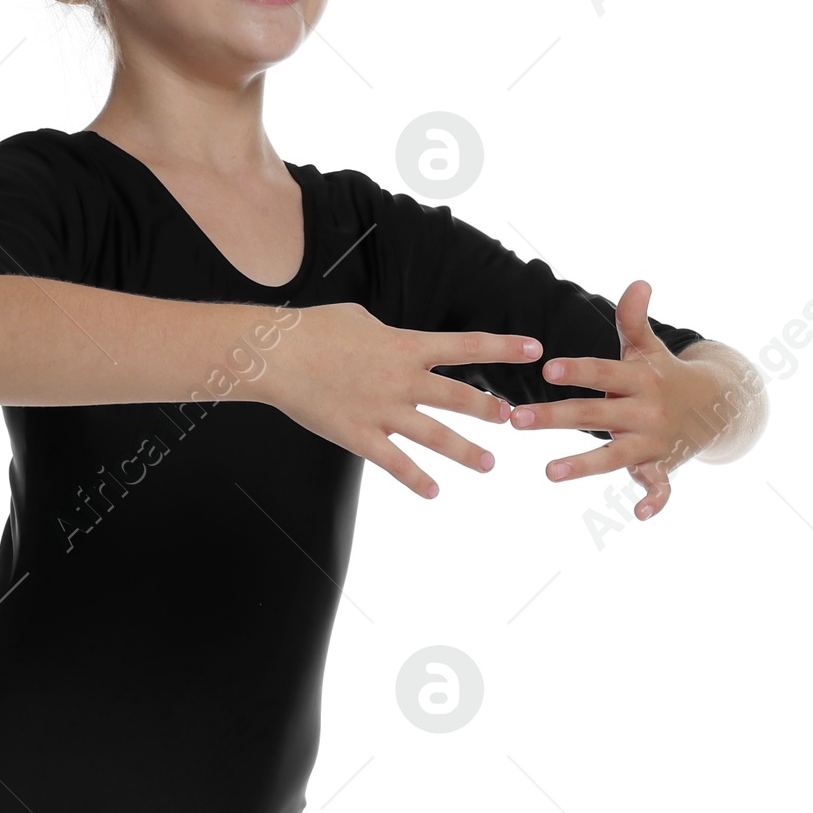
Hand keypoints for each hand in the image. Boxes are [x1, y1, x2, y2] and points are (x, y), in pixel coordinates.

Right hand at [258, 301, 541, 498]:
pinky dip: (417, 480)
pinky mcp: (360, 436)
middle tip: (513, 419)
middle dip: (489, 409)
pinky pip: (396, 463)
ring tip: (489, 465)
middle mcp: (403, 379)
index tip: (535, 350)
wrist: (278, 355)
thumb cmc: (314, 330)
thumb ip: (390, 335)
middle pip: (460, 396)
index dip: (504, 348)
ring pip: (436, 435)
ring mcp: (384, 410)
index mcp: (407, 345)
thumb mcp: (361, 319)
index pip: (468, 345)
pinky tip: (433, 493)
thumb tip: (400, 341)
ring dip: (466, 452)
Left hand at [508, 279, 708, 519]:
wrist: (714, 406)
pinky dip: (654, 501)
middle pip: (596, 414)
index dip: (578, 371)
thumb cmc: (663, 375)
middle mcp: (645, 411)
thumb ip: (635, 320)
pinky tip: (638, 516)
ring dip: (584, 464)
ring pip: (616, 456)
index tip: (547, 369)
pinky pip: (660, 487)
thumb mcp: (650, 348)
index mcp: (639, 379)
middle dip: (556, 418)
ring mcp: (653, 442)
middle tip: (517, 421)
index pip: (604, 373)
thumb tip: (638, 281)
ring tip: (549, 473)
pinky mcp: (662, 467)